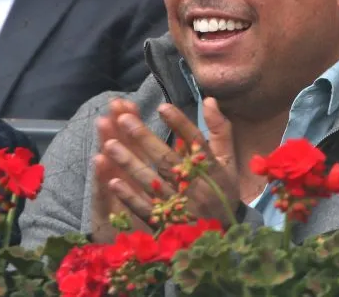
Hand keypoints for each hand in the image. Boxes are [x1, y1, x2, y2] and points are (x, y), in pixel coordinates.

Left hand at [97, 97, 240, 233]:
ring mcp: (179, 207)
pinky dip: (129, 196)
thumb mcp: (228, 162)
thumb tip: (208, 99)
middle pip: (167, 160)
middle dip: (144, 139)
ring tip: (110, 145)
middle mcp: (196, 187)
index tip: (161, 107)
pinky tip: (113, 181)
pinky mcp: (165, 224)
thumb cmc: (223, 192)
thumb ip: (220, 130)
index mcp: (212, 170)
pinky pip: (145, 209)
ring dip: (130, 164)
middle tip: (123, 119)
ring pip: (151, 182)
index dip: (179, 124)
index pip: (196, 142)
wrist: (221, 237)